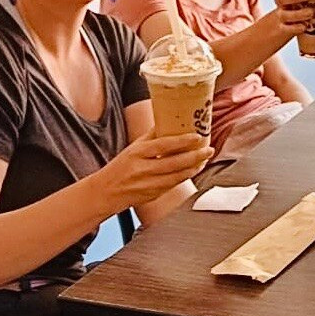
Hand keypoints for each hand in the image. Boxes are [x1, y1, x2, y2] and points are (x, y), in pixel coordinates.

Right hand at [94, 132, 212, 214]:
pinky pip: (174, 184)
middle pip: (175, 162)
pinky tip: (194, 169)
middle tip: (209, 149)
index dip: (182, 141)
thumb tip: (169, 120)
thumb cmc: (120, 167)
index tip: (198, 137)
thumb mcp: (133, 149)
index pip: (163, 145)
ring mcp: (149, 184)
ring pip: (178, 176)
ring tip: (205, 158)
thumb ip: (151, 136)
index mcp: (137, 153)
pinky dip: (187, 176)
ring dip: (195, 167)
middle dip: (195, 156)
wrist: (105, 193)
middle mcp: (143, 169)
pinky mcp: (154, 195)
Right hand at [271, 0, 314, 35]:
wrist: (283, 28)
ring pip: (284, 14)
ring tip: (311, 13)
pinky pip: (287, 29)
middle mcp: (281, 2)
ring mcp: (281, 16)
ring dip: (298, 13)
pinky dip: (295, 28)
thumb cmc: (300, 8)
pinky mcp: (283, 30)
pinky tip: (304, 27)